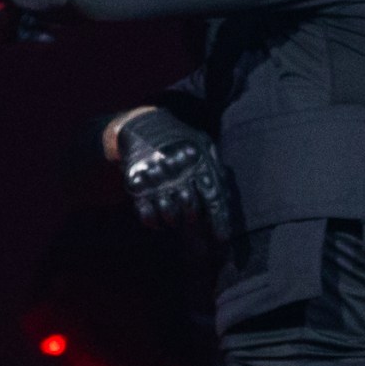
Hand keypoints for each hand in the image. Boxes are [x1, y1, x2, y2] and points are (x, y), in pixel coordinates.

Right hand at [112, 108, 229, 242]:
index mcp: (197, 162)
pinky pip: (146, 214)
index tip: (222, 240)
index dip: (220, 222)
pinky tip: (158, 221)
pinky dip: (154, 223)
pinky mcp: (136, 185)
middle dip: (193, 218)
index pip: (213, 198)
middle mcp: (177, 171)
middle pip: (190, 208)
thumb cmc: (178, 139)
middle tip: (192, 219)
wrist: (141, 125)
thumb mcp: (201, 143)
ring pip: (169, 214)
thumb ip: (215, 166)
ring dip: (173, 220)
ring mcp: (155, 179)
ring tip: (175, 217)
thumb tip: (228, 195)